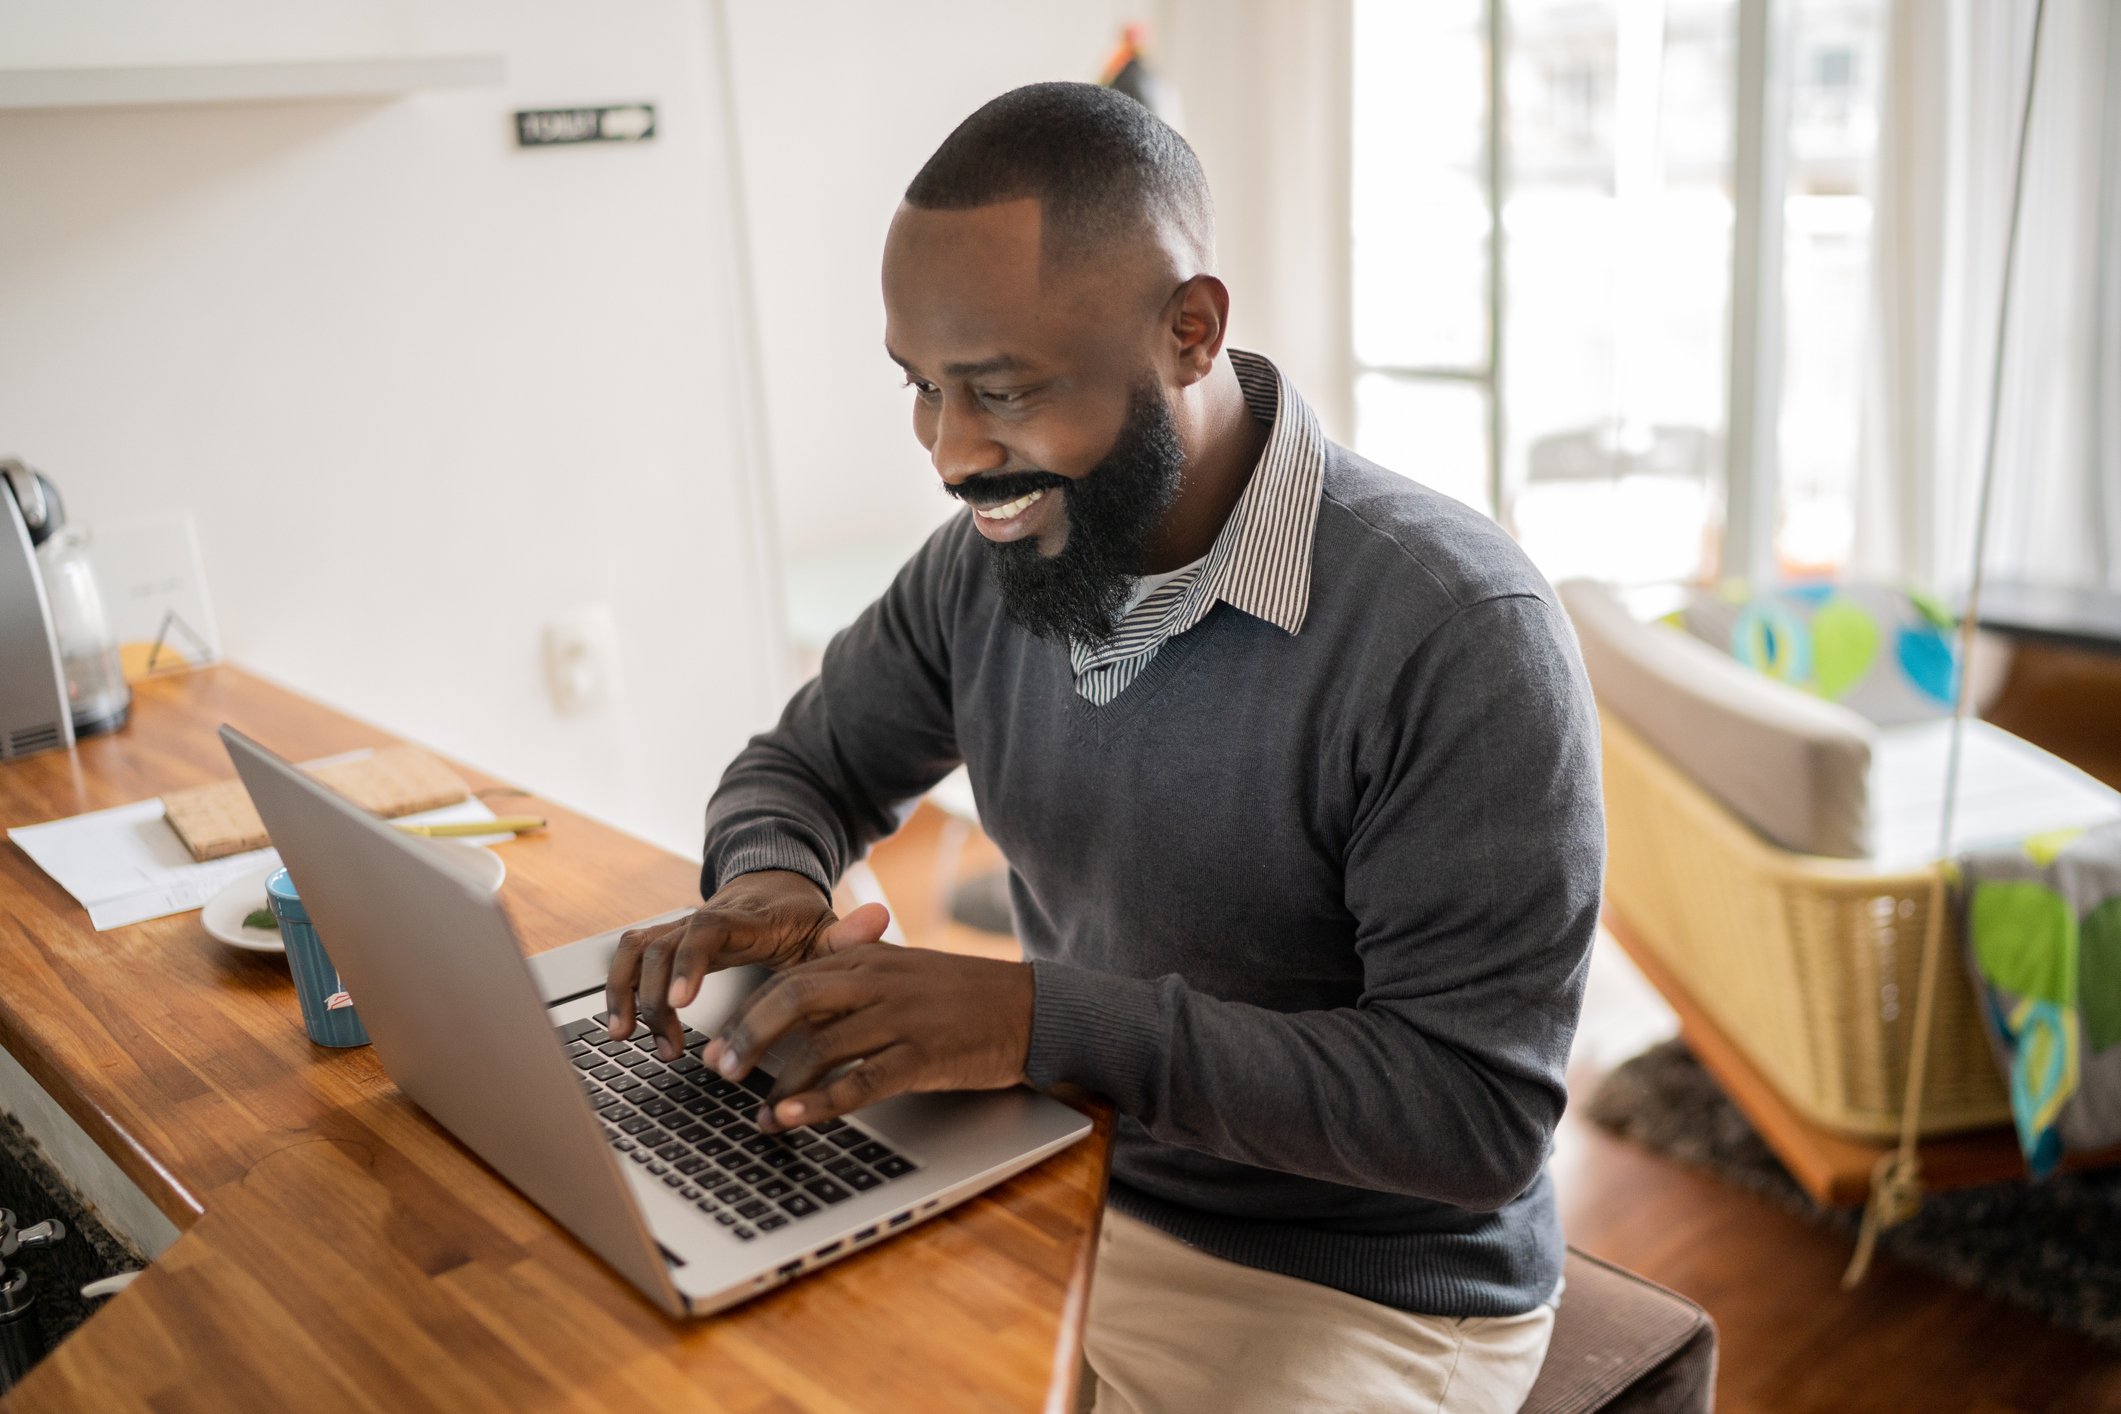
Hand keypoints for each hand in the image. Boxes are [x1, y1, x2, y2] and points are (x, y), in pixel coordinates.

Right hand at [604, 870, 889, 1059]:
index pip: (707, 930)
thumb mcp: (828, 929)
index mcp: (746, 917)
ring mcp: (681, 927)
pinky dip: (617, 986)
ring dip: (629, 993)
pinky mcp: (666, 939)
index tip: (684, 1002)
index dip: (691, 964)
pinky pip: (630, 955)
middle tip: (670, 1047)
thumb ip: (849, 935)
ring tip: (630, 1039)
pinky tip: (618, 1026)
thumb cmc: (800, 918)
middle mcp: (705, 917)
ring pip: (638, 949)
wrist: (773, 884)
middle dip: (658, 998)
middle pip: (664, 947)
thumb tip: (880, 918)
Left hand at [699, 945, 1034, 1132]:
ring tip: (756, 1113)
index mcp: (868, 958)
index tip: (718, 1042)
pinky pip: (861, 1080)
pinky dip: (822, 1102)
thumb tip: (794, 1018)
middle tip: (719, 1070)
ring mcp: (901, 1017)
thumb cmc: (963, 996)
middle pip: (793, 999)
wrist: (1032, 1007)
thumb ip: (852, 986)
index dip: (748, 1012)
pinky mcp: (924, 1055)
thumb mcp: (903, 974)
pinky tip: (794, 1119)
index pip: (791, 978)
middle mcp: (878, 981)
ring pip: (821, 1044)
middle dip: (748, 1036)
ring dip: (779, 1082)